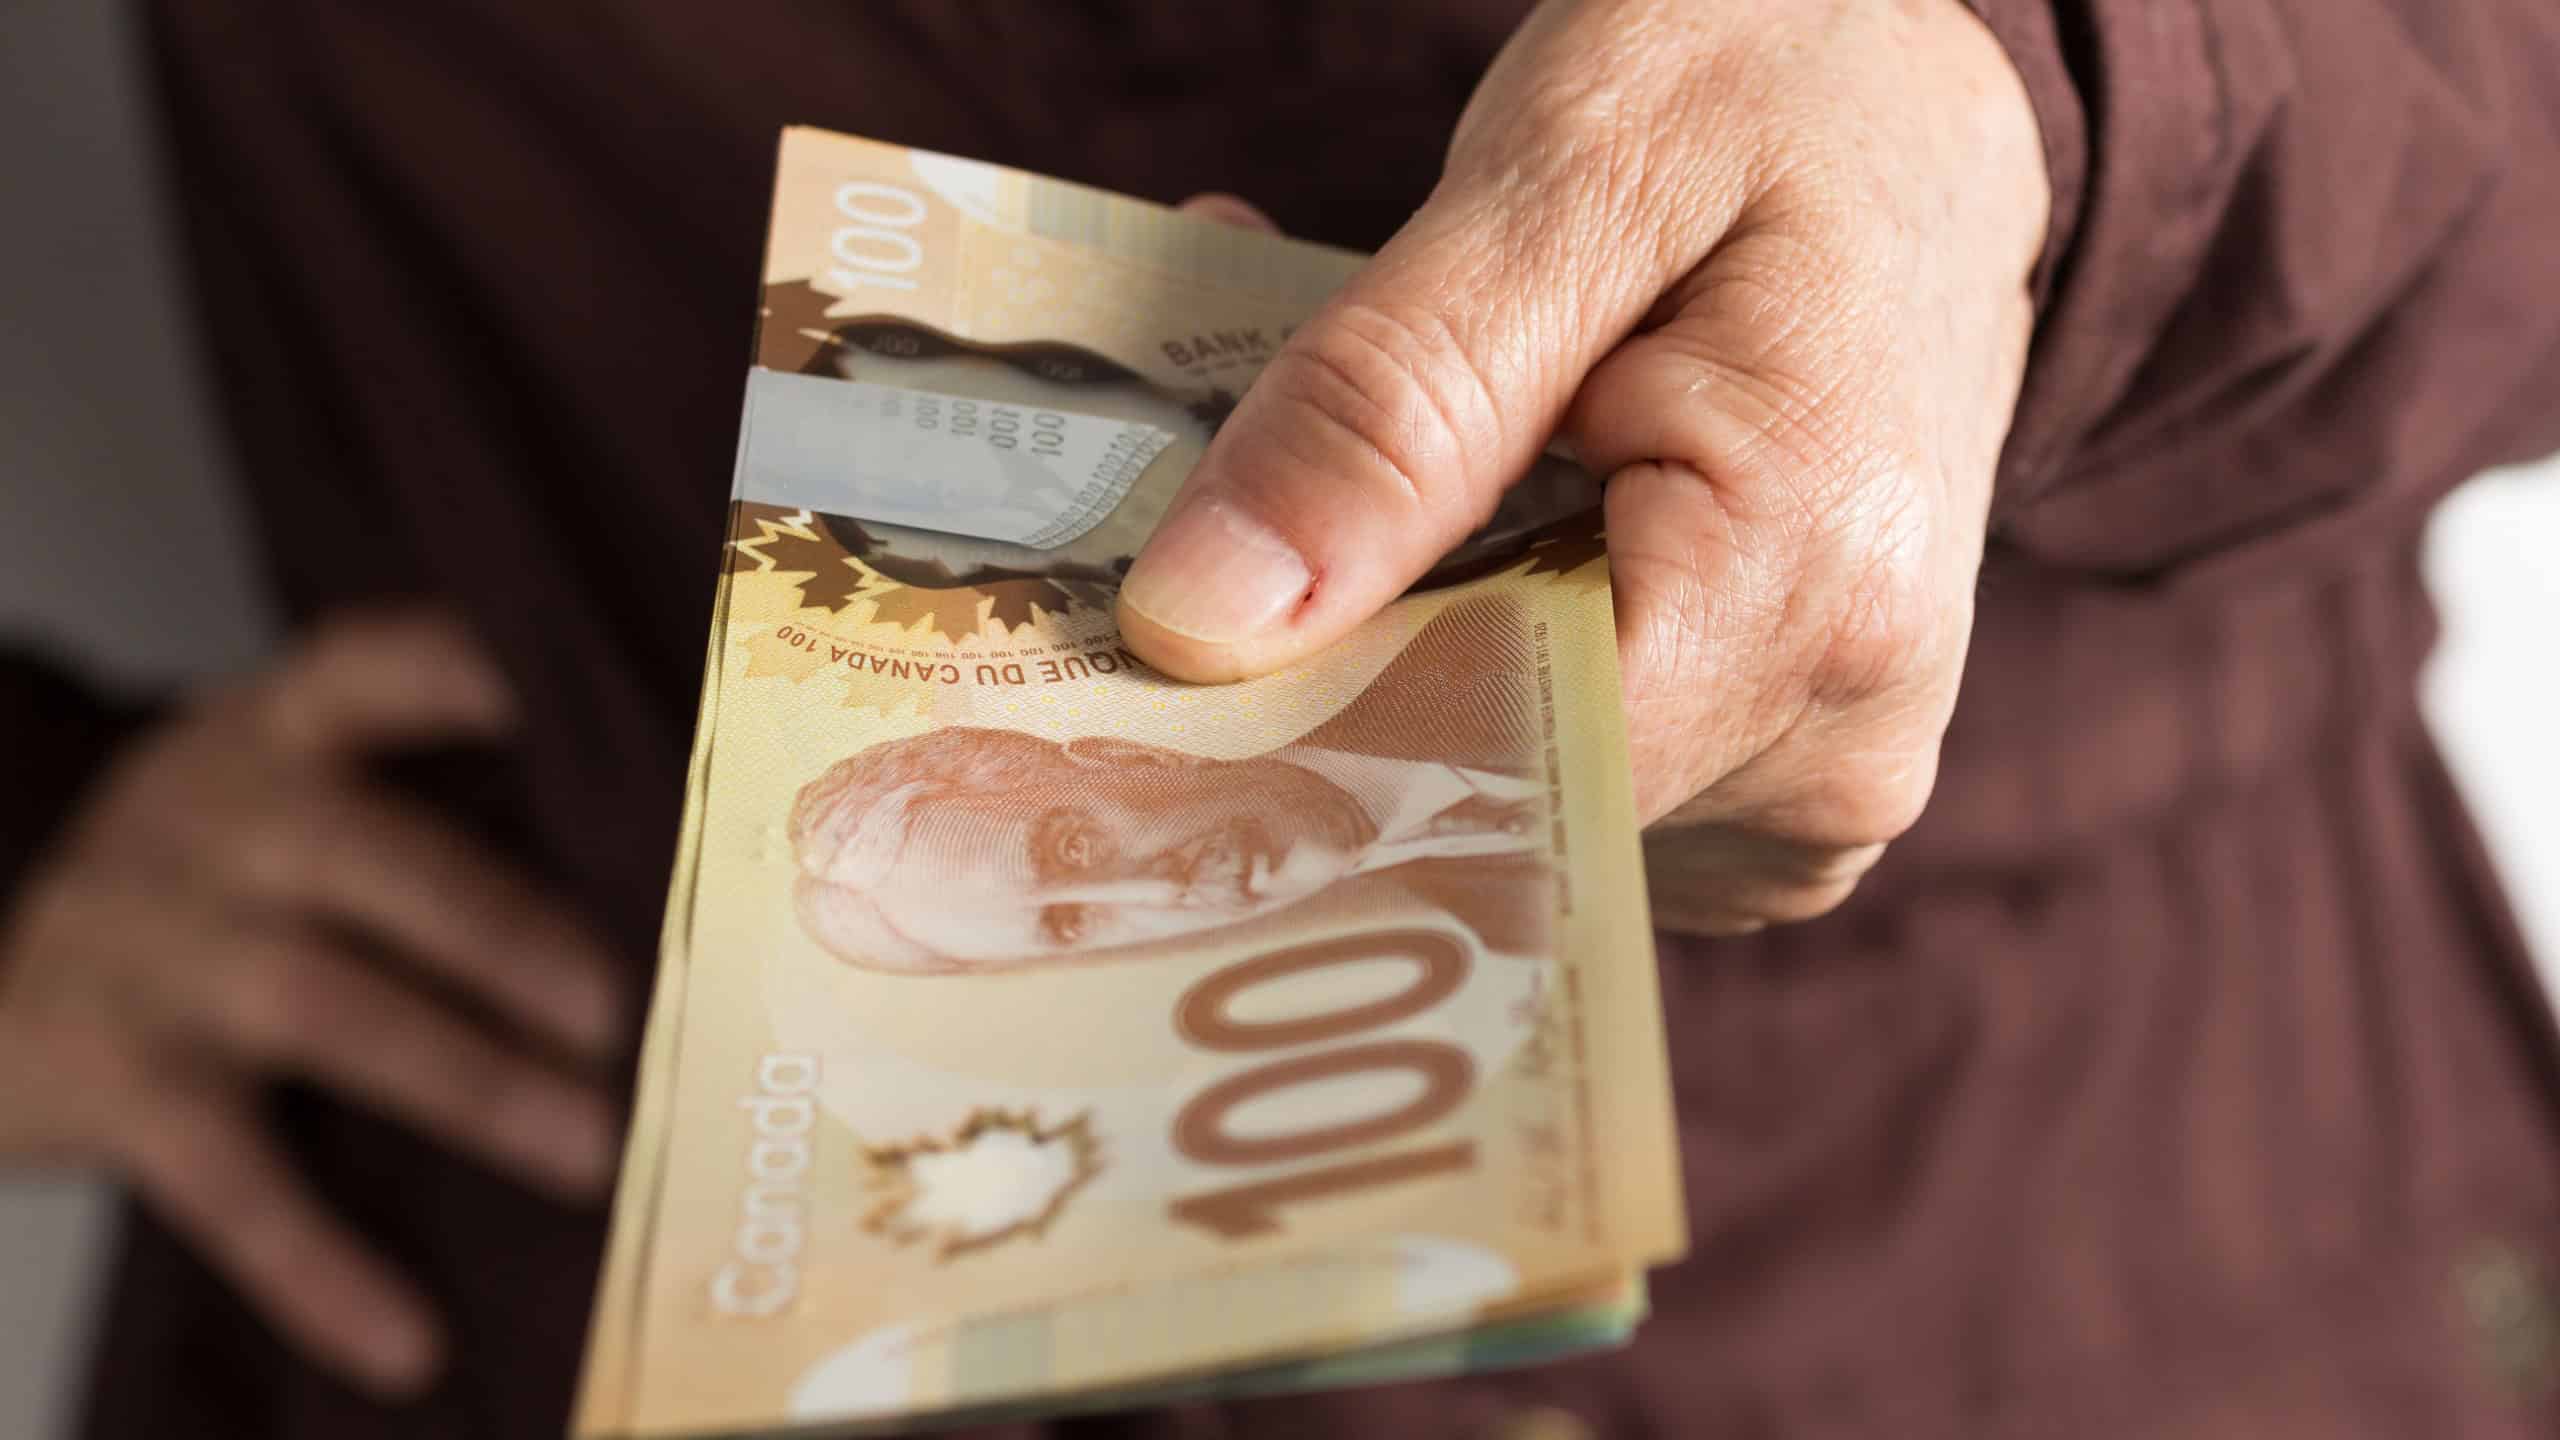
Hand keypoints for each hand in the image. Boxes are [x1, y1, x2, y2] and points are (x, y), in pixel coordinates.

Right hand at [0, 614, 623, 1394]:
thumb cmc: (212, 879)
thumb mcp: (286, 795)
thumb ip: (430, 805)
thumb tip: (671, 884)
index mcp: (278, 734)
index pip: (378, 663)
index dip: (476, 671)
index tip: (580, 706)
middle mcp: (213, 819)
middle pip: (379, 862)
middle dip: (512, 939)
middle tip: (636, 1016)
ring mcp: (151, 946)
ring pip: (326, 1007)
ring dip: (473, 1082)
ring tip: (594, 1150)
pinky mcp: (105, 1078)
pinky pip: (225, 1180)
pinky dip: (320, 1266)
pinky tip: (406, 1339)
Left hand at [1125, 0, 2048, 931]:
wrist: (1941, 119)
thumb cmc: (1786, 86)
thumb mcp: (1570, 177)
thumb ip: (1388, 404)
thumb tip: (1198, 625)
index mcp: (1808, 592)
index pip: (1475, 763)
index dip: (1283, 715)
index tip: (1141, 630)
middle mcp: (1838, 743)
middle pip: (1477, 793)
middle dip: (1322, 655)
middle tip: (1227, 477)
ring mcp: (1819, 786)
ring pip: (1503, 790)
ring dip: (1389, 645)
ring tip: (1378, 463)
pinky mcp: (1779, 778)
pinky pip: (1568, 768)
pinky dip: (1474, 654)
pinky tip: (1465, 523)